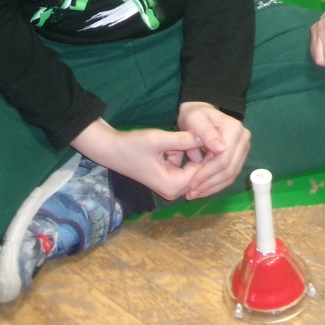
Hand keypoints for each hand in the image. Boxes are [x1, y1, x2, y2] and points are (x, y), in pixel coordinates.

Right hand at [70, 119, 204, 200]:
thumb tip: (206, 136)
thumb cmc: (132, 145)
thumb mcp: (158, 139)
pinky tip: (176, 140)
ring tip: (187, 135)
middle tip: (206, 133)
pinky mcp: (168, 177)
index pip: (202, 172)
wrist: (111, 149)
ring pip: (192, 166)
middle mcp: (174, 190)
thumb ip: (182, 139)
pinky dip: (183, 152)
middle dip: (202, 153)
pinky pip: (184, 165)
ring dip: (191, 151)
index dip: (210, 155)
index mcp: (173, 186)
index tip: (213, 136)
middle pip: (199, 172)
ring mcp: (171, 185)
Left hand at [176, 101, 251, 199]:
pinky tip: (202, 190)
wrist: (201, 113)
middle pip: (229, 169)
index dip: (207, 173)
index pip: (224, 159)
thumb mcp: (196, 119)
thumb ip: (207, 133)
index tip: (191, 183)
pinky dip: (216, 185)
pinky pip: (230, 175)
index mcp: (235, 130)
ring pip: (231, 175)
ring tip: (194, 194)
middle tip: (191, 193)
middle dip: (209, 183)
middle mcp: (244, 140)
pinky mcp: (239, 157)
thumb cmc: (195, 116)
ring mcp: (244, 149)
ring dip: (212, 187)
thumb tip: (221, 149)